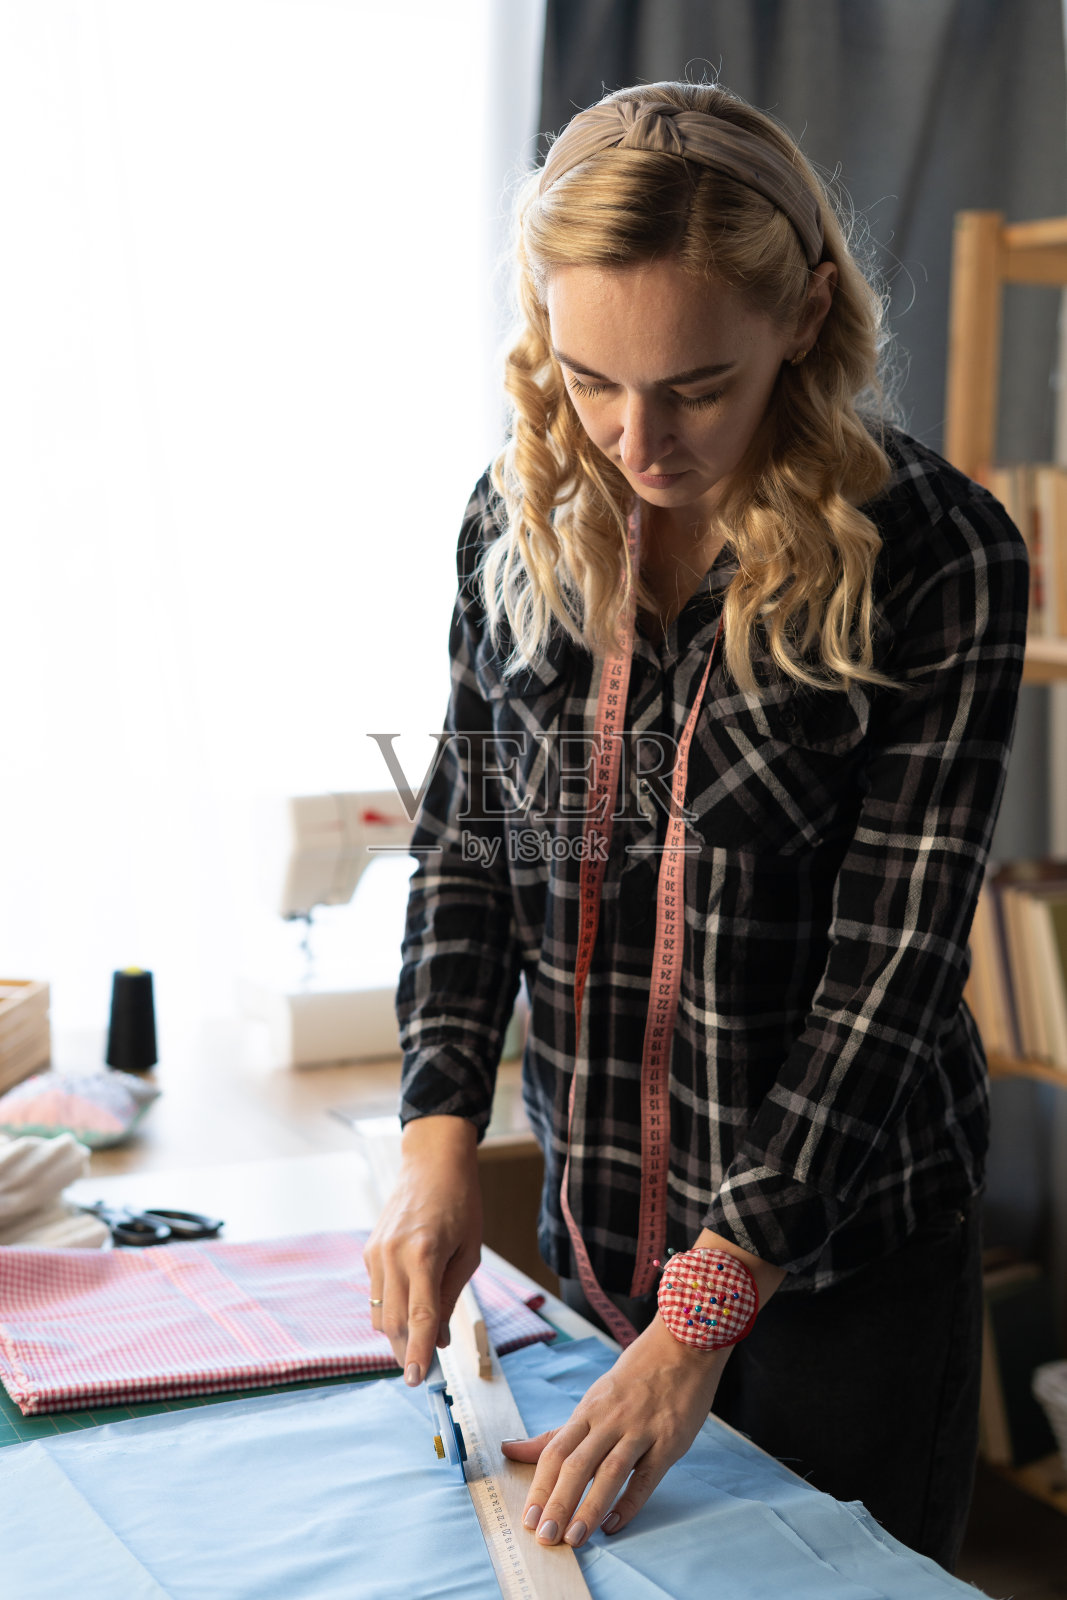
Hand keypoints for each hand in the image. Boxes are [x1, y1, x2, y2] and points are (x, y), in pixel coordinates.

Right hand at [362, 1115, 481, 1385]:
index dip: (420, 1353)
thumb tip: (441, 1341)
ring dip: (397, 1335)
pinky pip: (375, 1295)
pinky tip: (408, 1309)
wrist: (432, 1163)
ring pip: (378, 1314)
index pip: (420, 1317)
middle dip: (408, 1351)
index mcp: (424, 1253)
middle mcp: (393, 1254)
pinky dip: (390, 1310)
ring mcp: (376, 1253)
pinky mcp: (368, 1251)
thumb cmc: (461, 1205)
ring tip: (419, 1342)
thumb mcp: (468, 1253)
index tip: (418, 1380)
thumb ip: (450, 1297)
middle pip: (393, 1323)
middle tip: (425, 1368)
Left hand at [501, 1314, 729, 1547]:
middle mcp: (610, 1420)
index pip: (555, 1451)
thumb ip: (555, 1433)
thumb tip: (509, 1449)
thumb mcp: (592, 1400)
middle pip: (577, 1464)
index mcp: (588, 1411)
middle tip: (545, 1537)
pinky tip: (614, 1525)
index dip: (539, 1486)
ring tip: (574, 1538)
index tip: (527, 1519)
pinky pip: (647, 1476)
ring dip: (590, 1507)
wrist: (682, 1347)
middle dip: (558, 1502)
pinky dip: (630, 1502)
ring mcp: (640, 1429)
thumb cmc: (633, 1378)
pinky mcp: (669, 1440)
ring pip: (610, 1472)